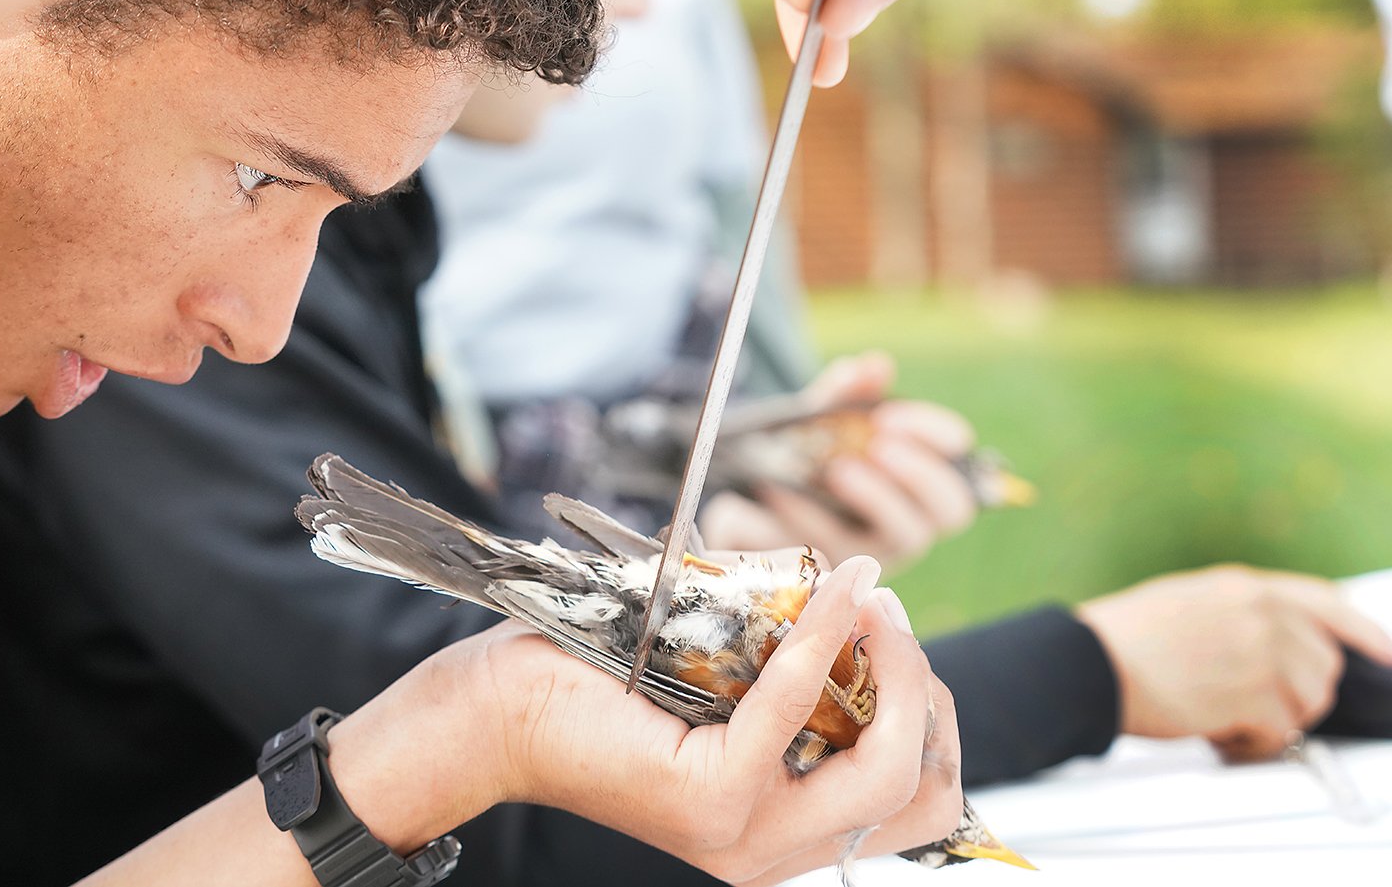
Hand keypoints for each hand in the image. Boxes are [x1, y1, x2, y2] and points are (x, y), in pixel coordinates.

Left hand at [436, 558, 960, 883]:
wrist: (502, 715)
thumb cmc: (603, 688)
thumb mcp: (724, 687)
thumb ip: (794, 670)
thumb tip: (858, 594)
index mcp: (785, 832)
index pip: (916, 805)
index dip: (936, 721)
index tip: (898, 640)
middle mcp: (774, 851)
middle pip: (921, 793)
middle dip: (929, 695)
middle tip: (889, 617)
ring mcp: (747, 835)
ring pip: (886, 768)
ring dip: (896, 669)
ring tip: (869, 602)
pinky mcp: (713, 798)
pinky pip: (795, 706)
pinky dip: (825, 636)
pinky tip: (834, 587)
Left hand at [700, 352, 979, 571]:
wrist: (745, 508)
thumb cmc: (803, 462)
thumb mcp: (821, 423)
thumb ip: (847, 395)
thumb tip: (874, 364)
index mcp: (917, 487)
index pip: (961, 466)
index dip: (937, 438)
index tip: (892, 415)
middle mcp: (906, 525)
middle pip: (947, 512)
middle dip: (921, 474)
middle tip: (881, 445)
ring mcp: (872, 553)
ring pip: (898, 536)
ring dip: (873, 498)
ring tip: (835, 468)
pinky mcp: (827, 573)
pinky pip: (826, 551)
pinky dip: (801, 516)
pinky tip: (777, 490)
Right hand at [1076, 565, 1391, 753]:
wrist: (1088, 665)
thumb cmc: (1122, 642)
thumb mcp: (1185, 604)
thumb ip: (1237, 614)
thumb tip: (1274, 646)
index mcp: (1242, 587)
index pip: (1327, 604)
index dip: (1365, 634)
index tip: (1388, 654)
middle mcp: (1260, 613)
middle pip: (1322, 664)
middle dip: (1296, 693)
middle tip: (1253, 704)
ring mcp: (1261, 652)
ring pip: (1307, 703)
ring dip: (1272, 719)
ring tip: (1224, 715)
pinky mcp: (1255, 694)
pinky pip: (1279, 733)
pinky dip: (1250, 742)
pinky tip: (1215, 729)